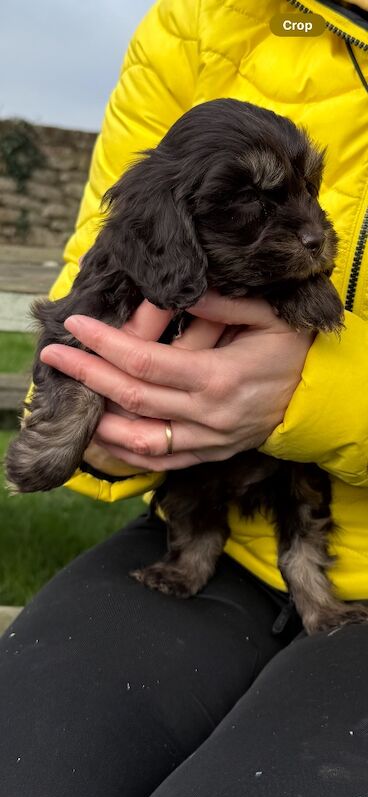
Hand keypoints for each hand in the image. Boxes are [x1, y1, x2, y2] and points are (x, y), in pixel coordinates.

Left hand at [40, 291, 313, 470]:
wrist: (321, 399)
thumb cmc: (296, 353)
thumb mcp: (269, 317)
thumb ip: (222, 305)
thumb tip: (176, 293)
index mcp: (218, 378)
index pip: (144, 362)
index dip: (104, 344)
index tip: (76, 324)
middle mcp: (207, 415)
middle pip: (131, 398)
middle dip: (86, 375)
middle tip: (53, 355)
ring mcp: (208, 441)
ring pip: (139, 439)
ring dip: (98, 421)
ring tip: (69, 400)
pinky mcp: (210, 455)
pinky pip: (161, 461)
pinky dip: (127, 453)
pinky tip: (104, 436)